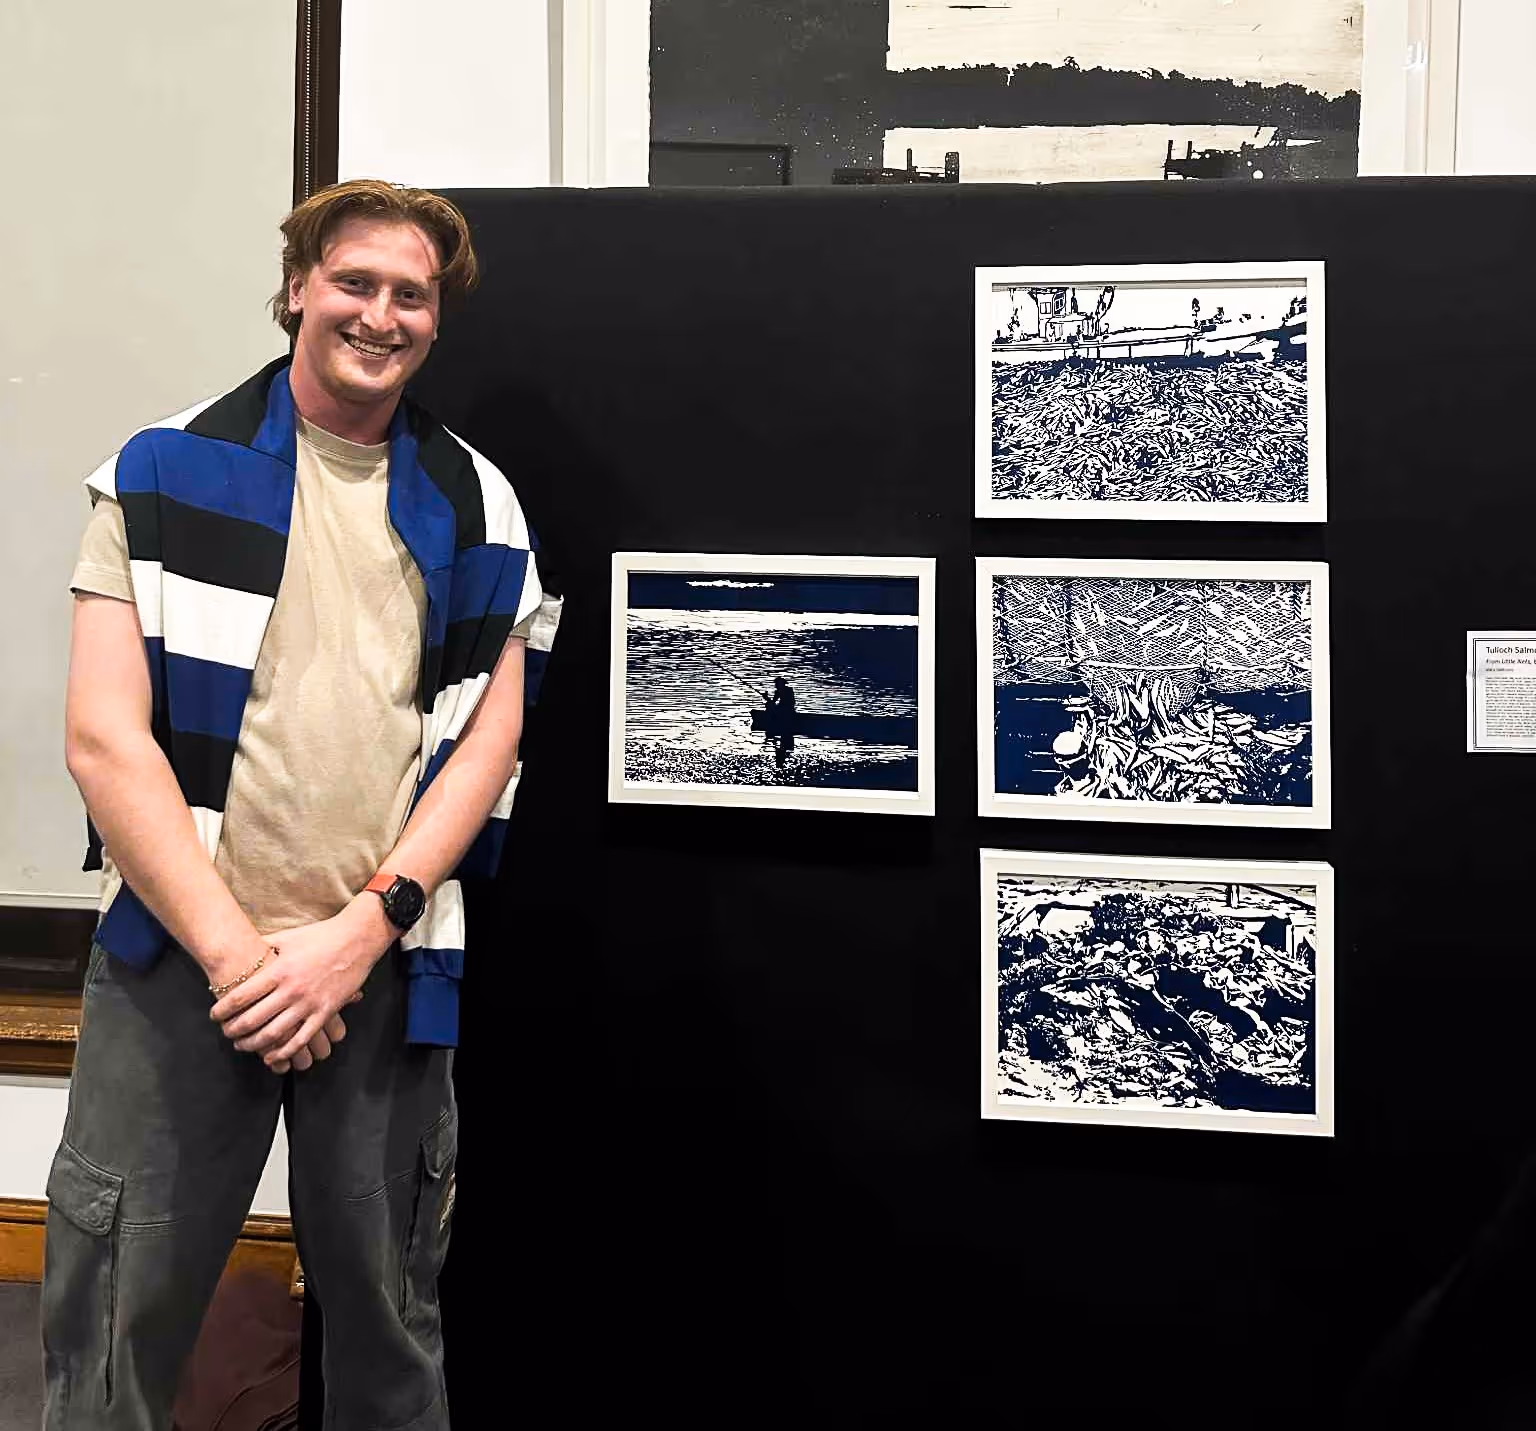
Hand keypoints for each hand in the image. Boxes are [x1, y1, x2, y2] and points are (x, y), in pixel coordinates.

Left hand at [210, 900, 391, 1067]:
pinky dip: (284, 1052)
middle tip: (226, 1033)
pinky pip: (301, 1039)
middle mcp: (291, 990)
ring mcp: (309, 1003)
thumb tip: (243, 945)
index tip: (214, 1016)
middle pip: (252, 1019)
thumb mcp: (288, 937)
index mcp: (278, 970)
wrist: (357, 939)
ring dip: (253, 1044)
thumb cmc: (320, 935)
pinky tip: (271, 1057)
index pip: (241, 996)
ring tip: (243, 1045)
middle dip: (233, 1030)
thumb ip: (264, 945)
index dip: (222, 1010)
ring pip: (274, 1034)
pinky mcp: (325, 1012)